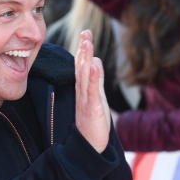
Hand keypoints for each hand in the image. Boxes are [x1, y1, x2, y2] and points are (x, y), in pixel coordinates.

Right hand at [74, 29, 109, 152]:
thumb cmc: (93, 123)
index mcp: (83, 90)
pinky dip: (93, 77)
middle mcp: (82, 92)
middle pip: (81, 67)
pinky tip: (94, 65)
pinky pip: (92, 90)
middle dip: (83, 50)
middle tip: (85, 33)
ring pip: (84, 75)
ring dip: (85, 58)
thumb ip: (96, 80)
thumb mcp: (97, 98)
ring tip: (87, 43)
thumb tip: (95, 60)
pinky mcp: (92, 108)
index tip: (85, 34)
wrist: (89, 146)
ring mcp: (86, 99)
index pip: (82, 66)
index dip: (83, 50)